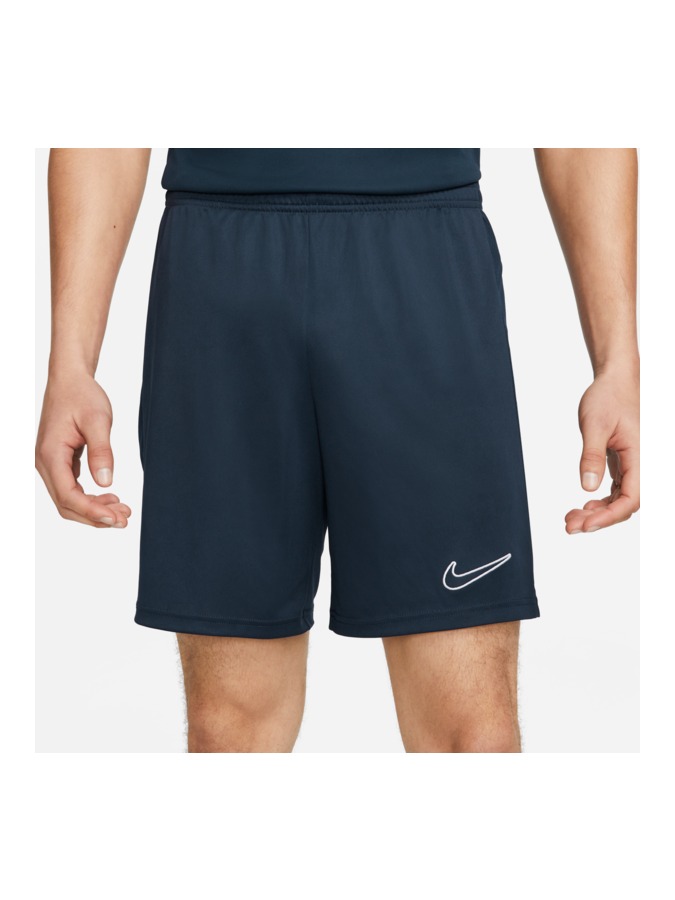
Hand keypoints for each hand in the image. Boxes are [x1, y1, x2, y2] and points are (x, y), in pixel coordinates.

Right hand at [35, 372, 130, 527]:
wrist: (70, 380)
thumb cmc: (82, 395)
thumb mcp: (98, 420)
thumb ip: (102, 451)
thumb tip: (105, 482)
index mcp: (50, 454)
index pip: (68, 495)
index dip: (91, 511)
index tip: (115, 518)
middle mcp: (45, 462)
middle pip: (66, 504)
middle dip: (94, 517)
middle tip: (124, 519)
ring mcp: (50, 463)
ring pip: (68, 499)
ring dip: (93, 510)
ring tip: (121, 511)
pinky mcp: (59, 461)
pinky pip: (71, 488)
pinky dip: (89, 498)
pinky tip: (110, 498)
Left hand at [565, 366, 638, 533]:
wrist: (616, 382)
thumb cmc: (609, 397)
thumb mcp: (595, 425)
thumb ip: (592, 456)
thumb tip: (587, 486)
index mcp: (642, 455)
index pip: (631, 499)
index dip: (609, 516)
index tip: (585, 524)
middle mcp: (643, 464)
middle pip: (626, 504)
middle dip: (599, 519)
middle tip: (570, 525)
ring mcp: (635, 465)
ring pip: (621, 500)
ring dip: (598, 513)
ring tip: (571, 518)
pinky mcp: (626, 464)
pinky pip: (618, 491)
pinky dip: (601, 502)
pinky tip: (584, 506)